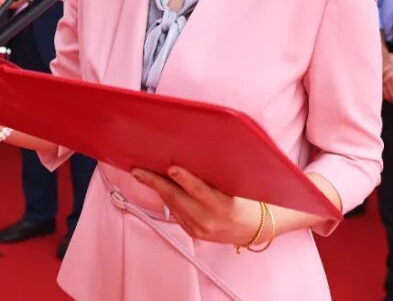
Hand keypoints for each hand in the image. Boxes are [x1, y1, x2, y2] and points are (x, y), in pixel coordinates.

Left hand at [132, 165, 262, 245]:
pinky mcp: (192, 233)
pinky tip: (160, 188)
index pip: (200, 190)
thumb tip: (193, 159)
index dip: (184, 179)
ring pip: (172, 205)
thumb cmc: (246, 202)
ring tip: (143, 175)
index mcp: (222, 206)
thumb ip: (216, 177)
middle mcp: (208, 220)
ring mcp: (198, 229)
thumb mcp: (236, 187)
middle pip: (177, 198)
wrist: (253, 229)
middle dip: (155, 183)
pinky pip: (175, 213)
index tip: (171, 168)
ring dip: (158, 189)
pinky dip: (167, 199)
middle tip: (138, 171)